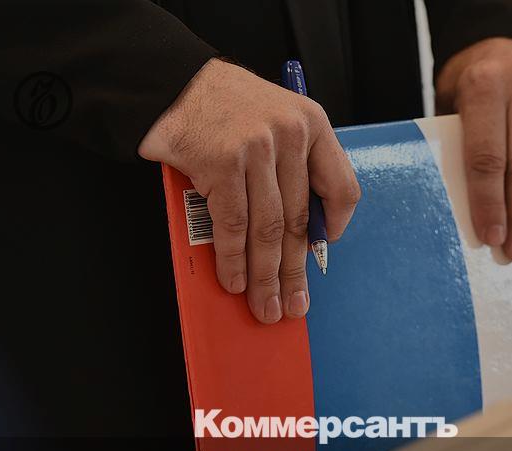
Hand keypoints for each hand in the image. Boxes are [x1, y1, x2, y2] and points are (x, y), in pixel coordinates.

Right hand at [139, 59, 360, 323]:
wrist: (169, 82)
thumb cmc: (222, 106)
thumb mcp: (275, 119)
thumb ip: (293, 165)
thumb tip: (301, 234)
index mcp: (312, 124)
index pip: (342, 186)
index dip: (335, 226)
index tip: (322, 250)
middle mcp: (291, 135)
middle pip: (300, 219)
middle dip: (295, 271)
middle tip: (294, 305)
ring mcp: (257, 148)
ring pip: (268, 228)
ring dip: (266, 276)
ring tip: (265, 306)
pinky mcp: (222, 162)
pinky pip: (233, 224)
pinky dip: (234, 259)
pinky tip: (235, 281)